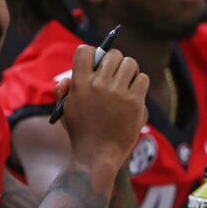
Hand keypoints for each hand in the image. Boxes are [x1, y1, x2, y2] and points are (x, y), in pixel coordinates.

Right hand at [57, 45, 148, 171]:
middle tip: (114, 71)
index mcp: (80, 84)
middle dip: (114, 61)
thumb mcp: (65, 111)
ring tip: (126, 80)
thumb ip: (64, 92)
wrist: (97, 156)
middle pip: (112, 54)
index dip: (92, 52)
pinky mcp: (135, 103)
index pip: (85, 51)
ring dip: (129, 69)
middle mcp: (99, 85)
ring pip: (130, 63)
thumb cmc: (81, 133)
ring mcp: (118, 93)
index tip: (96, 61)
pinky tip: (134, 93)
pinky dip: (139, 83)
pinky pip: (142, 79)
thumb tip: (67, 79)